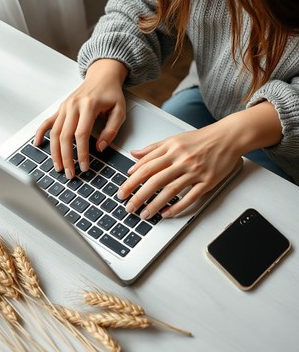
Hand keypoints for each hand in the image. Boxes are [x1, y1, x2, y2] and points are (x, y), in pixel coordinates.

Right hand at [34, 60, 128, 178]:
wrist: (102, 76)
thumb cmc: (111, 93)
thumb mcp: (119, 111)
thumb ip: (111, 130)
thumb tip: (100, 147)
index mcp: (88, 106)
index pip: (81, 135)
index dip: (81, 153)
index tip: (84, 167)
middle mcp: (73, 106)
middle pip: (64, 136)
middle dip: (66, 158)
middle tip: (70, 173)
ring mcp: (64, 107)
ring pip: (54, 132)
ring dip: (54, 152)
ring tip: (58, 167)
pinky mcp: (61, 108)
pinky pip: (47, 122)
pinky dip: (41, 133)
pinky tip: (38, 144)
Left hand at [117, 120, 241, 217]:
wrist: (228, 137)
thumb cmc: (201, 139)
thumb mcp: (174, 139)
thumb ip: (153, 148)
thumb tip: (134, 155)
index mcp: (171, 148)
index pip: (146, 166)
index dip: (132, 180)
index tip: (123, 190)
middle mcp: (181, 159)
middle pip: (154, 180)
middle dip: (138, 195)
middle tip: (128, 206)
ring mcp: (195, 171)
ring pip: (170, 190)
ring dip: (155, 204)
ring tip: (144, 214)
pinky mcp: (207, 181)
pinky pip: (190, 197)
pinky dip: (177, 207)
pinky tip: (167, 213)